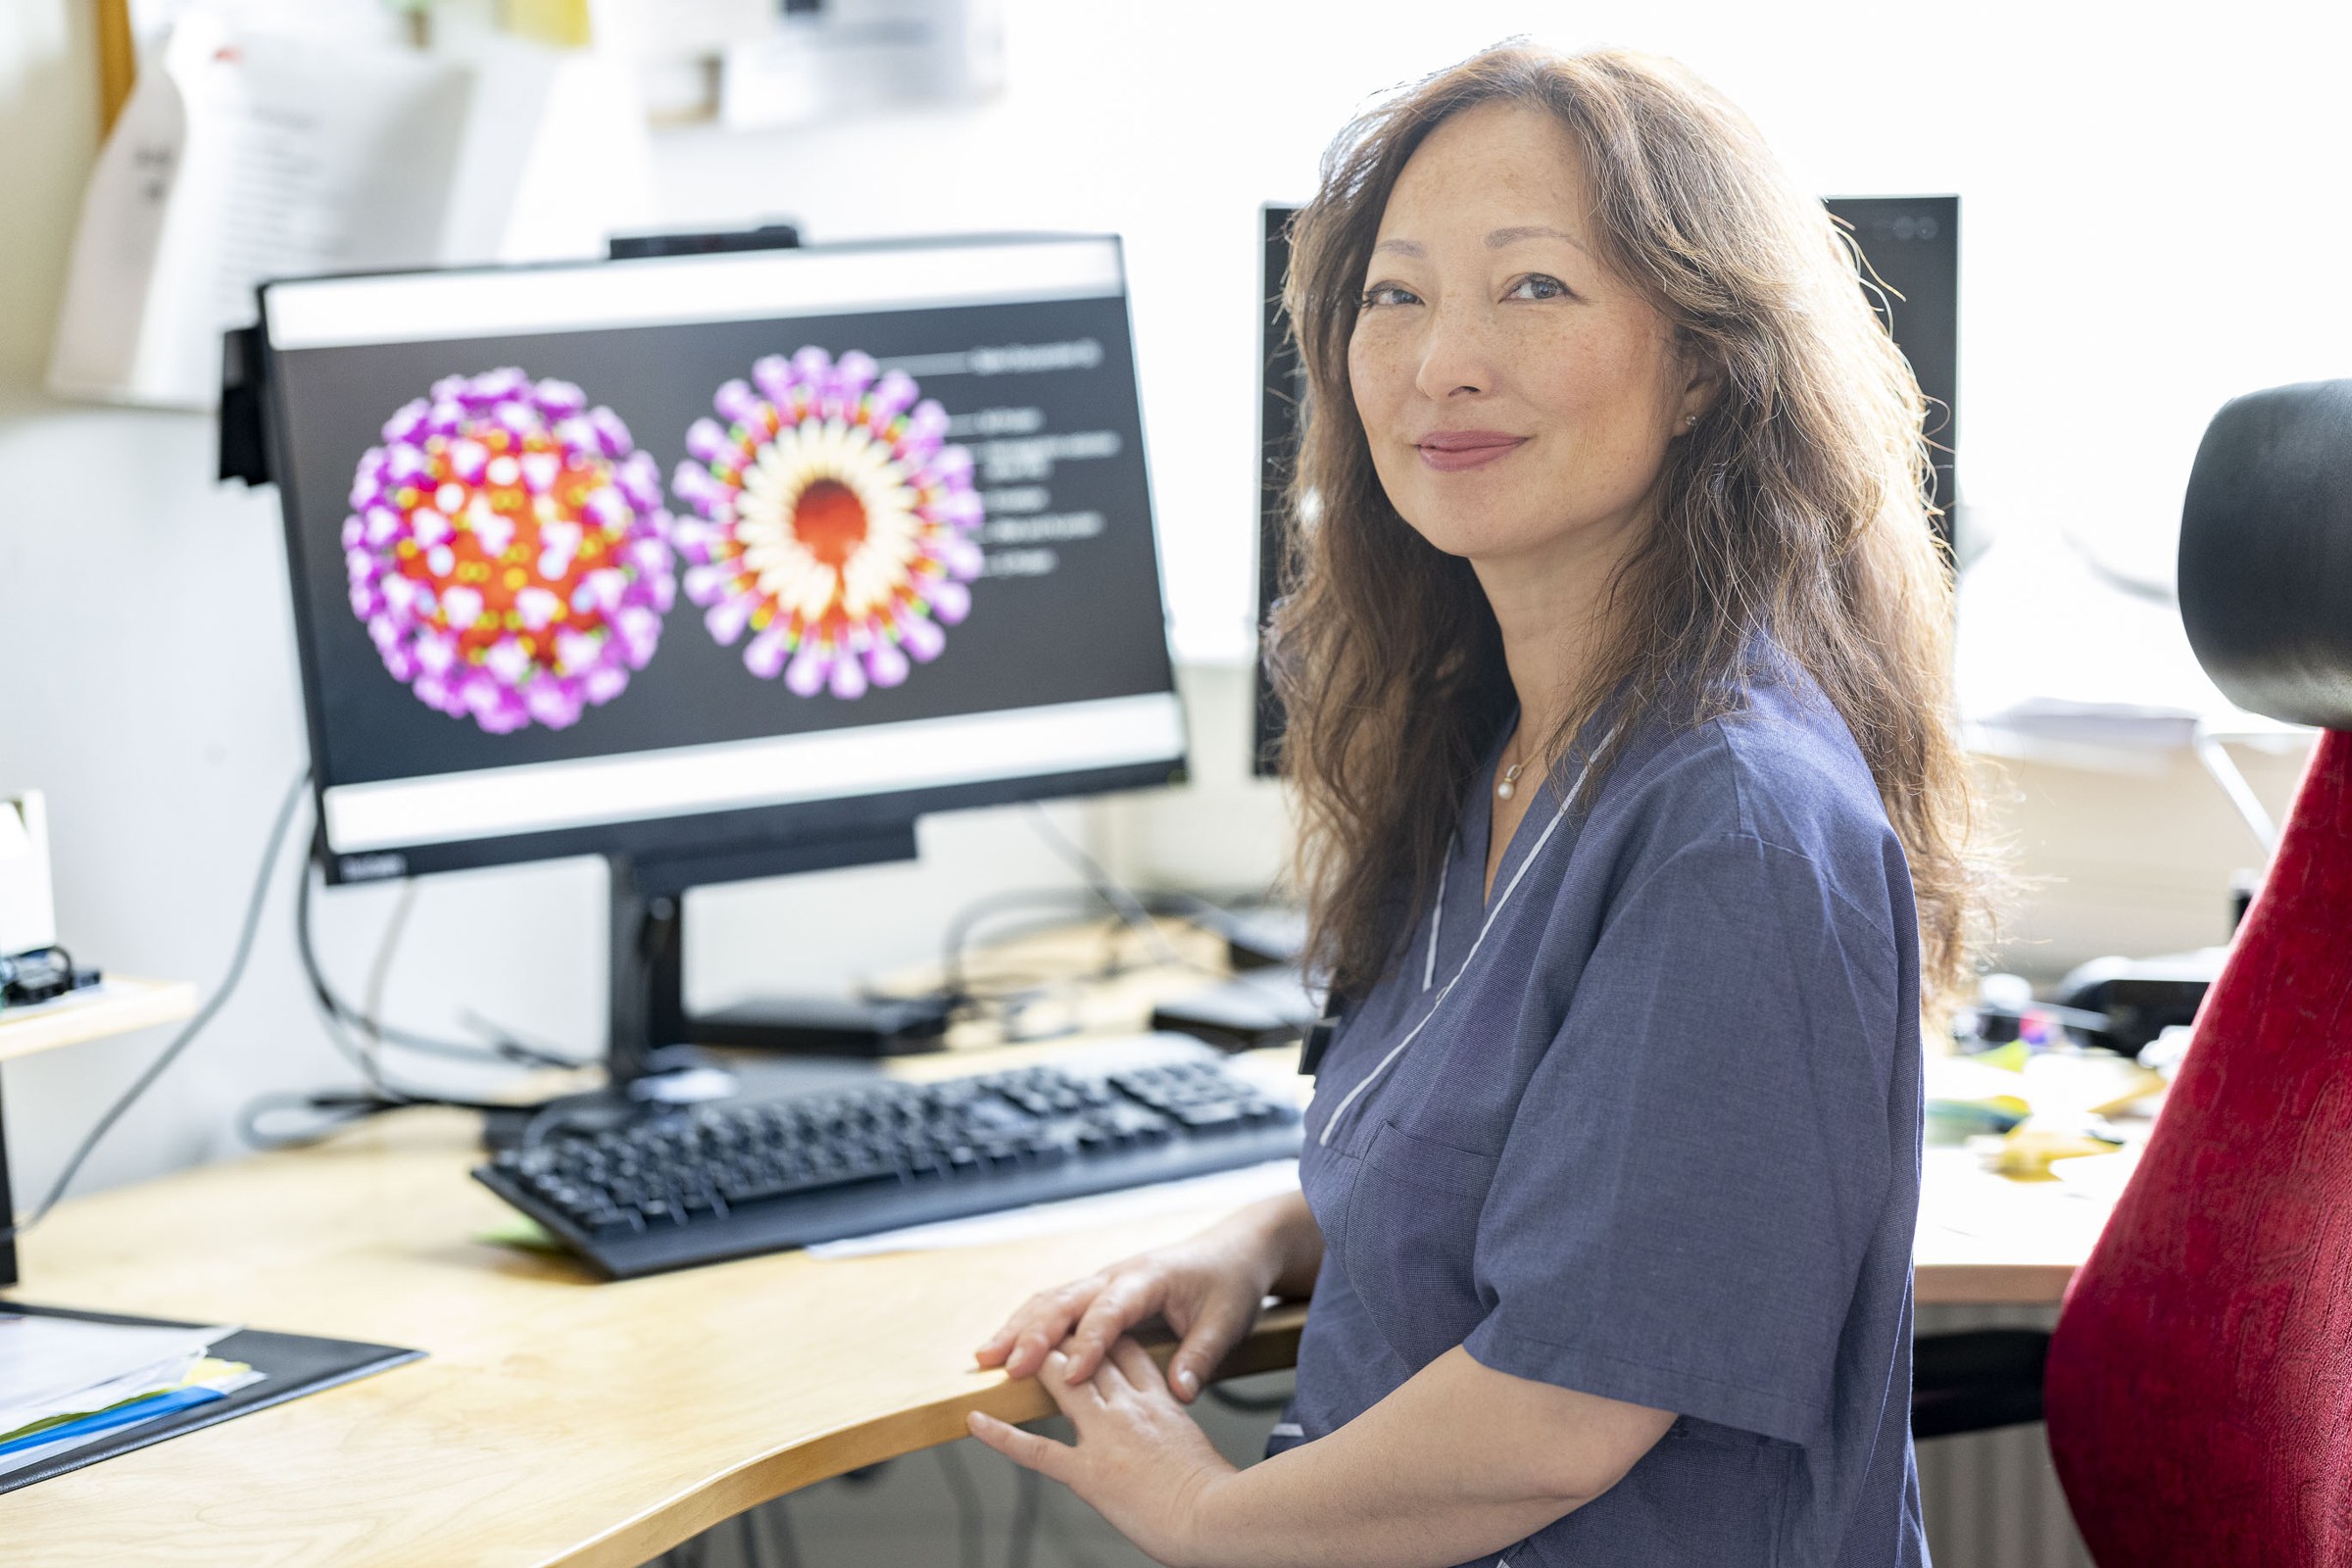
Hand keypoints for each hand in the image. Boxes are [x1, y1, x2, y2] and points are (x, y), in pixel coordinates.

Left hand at [969, 1340, 1237, 1567]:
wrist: (1217, 1517)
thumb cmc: (1218, 1496)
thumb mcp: (1198, 1447)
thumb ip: (1177, 1432)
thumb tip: (1173, 1435)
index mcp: (1161, 1403)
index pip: (1128, 1353)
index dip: (1103, 1335)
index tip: (1085, 1323)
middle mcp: (1131, 1409)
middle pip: (1091, 1356)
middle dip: (1060, 1338)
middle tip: (1034, 1326)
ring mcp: (1107, 1436)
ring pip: (1063, 1384)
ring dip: (1032, 1365)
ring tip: (1003, 1355)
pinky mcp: (1089, 1472)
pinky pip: (1037, 1449)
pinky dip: (1001, 1435)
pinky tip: (976, 1421)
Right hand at [974, 1210, 1286, 1401]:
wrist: (1234, 1250)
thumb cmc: (1230, 1284)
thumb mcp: (1227, 1322)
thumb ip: (1201, 1356)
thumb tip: (1180, 1392)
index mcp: (1148, 1278)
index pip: (1110, 1311)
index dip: (1088, 1343)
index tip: (1069, 1375)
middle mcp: (1117, 1275)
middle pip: (1066, 1301)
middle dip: (1033, 1333)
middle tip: (1006, 1367)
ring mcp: (1104, 1282)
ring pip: (1052, 1300)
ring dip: (1019, 1327)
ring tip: (985, 1357)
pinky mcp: (1099, 1293)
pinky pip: (1057, 1306)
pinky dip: (1029, 1324)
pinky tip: (1007, 1348)